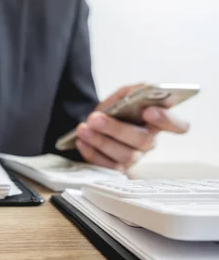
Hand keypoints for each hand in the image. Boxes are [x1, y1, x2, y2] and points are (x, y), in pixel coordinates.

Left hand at [75, 84, 189, 170]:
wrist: (96, 125)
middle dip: (117, 129)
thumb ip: (132, 92)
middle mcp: (149, 141)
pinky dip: (92, 153)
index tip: (149, 111)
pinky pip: (107, 166)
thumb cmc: (117, 111)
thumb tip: (140, 90)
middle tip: (95, 118)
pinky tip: (81, 141)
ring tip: (83, 129)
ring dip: (100, 141)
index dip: (167, 120)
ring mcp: (134, 157)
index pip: (178, 125)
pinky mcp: (117, 168)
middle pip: (143, 141)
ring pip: (124, 155)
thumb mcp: (122, 97)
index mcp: (157, 122)